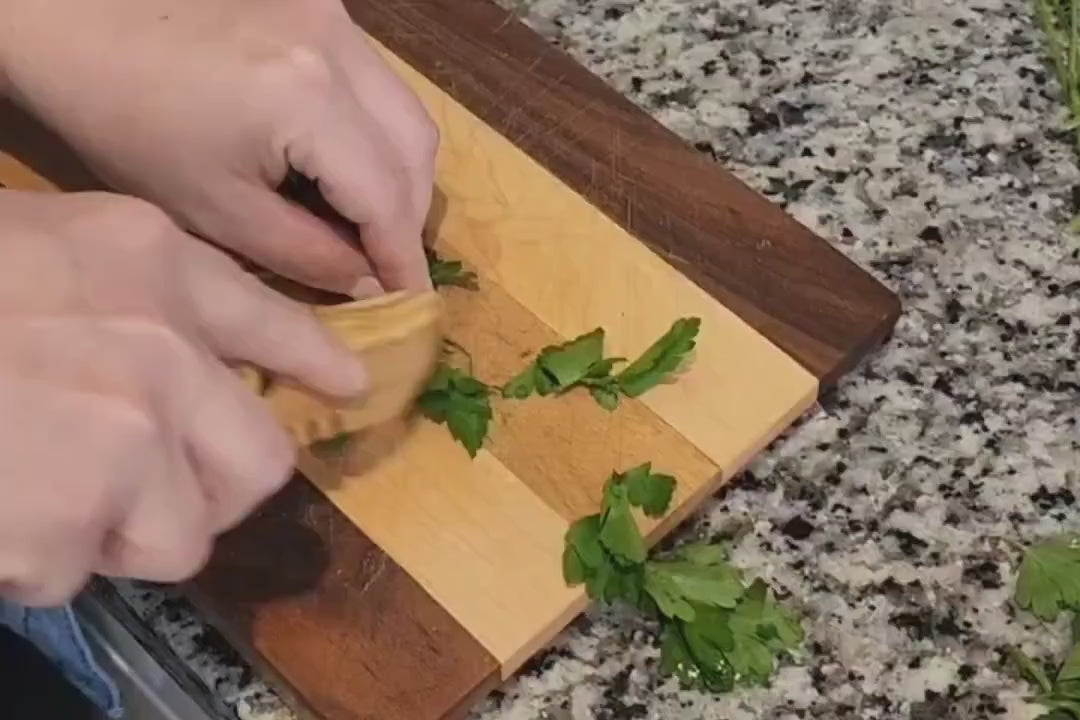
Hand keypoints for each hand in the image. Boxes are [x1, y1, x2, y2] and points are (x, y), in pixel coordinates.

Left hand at [0, 0, 437, 296]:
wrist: (73, 19)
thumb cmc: (127, 122)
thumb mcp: (215, 212)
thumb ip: (306, 255)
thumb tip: (370, 282)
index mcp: (306, 99)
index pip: (389, 196)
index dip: (404, 258)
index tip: (412, 304)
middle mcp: (337, 46)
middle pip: (416, 146)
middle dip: (409, 216)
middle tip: (384, 264)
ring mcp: (334, 15)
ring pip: (406, 111)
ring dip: (398, 173)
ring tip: (365, 220)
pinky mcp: (323, 3)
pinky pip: (377, 83)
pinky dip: (374, 133)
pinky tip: (341, 164)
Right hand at [0, 189, 365, 605]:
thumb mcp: (41, 252)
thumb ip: (129, 306)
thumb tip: (190, 381)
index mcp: (149, 260)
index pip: (276, 324)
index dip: (315, 366)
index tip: (347, 388)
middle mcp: (162, 341)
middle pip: (259, 459)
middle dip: (209, 492)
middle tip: (147, 494)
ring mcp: (128, 427)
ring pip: (187, 532)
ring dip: (121, 534)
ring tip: (43, 496)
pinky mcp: (79, 509)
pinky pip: (87, 571)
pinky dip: (38, 562)